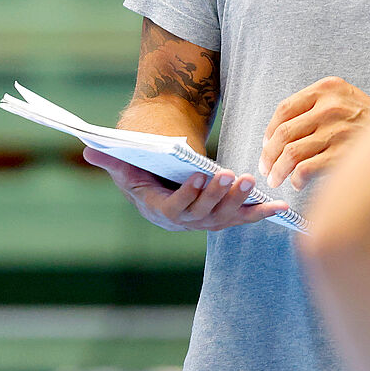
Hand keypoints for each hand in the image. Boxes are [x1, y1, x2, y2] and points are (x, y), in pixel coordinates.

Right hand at [83, 147, 287, 231]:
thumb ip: (110, 158)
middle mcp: (183, 222)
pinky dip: (262, 213)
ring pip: (224, 216)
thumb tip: (87, 148)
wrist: (160, 175)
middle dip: (217, 195)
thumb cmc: (143, 166)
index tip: (198, 175)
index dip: (187, 194)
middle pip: (202, 214)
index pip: (173, 207)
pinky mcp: (224, 216)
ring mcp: (205, 221)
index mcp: (158, 209)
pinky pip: (243, 217)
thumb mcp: (125, 162)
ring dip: (239, 201)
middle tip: (230, 175)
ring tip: (251, 181)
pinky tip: (282, 207)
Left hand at [260, 77, 369, 190]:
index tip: (266, 145)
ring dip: (278, 171)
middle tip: (266, 168)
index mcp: (328, 89)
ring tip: (276, 179)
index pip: (284, 109)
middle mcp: (331, 107)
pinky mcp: (342, 155)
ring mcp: (337, 131)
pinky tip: (298, 183)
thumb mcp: (346, 99)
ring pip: (291, 153)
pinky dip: (296, 179)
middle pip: (283, 133)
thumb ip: (316, 107)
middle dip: (268, 155)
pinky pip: (306, 169)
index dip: (269, 131)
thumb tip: (279, 133)